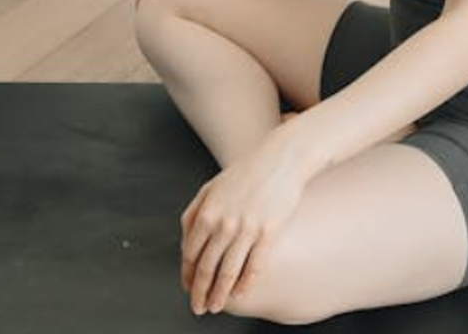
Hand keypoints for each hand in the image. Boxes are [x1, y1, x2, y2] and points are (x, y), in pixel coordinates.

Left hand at [179, 132, 307, 314]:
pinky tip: (240, 294)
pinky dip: (245, 283)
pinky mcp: (269, 232)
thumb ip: (194, 212)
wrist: (281, 159)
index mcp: (206, 211)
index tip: (188, 288)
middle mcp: (223, 223)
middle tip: (198, 308)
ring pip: (228, 271)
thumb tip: (186, 241)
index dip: (188, 274)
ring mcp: (246, 229)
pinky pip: (254, 265)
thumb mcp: (211, 187)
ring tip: (215, 307)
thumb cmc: (245, 173)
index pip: (191, 253)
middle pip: (207, 267)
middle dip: (200, 291)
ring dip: (219, 294)